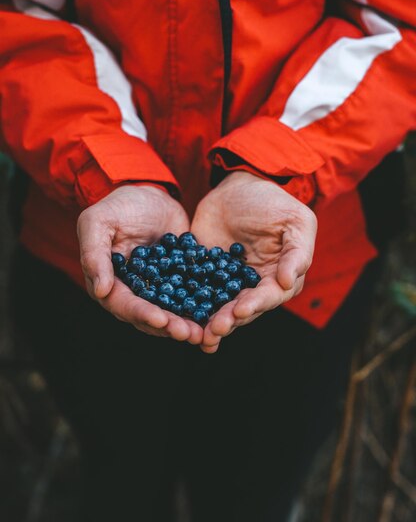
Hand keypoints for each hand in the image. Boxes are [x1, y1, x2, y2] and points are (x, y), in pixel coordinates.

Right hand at [77, 185, 202, 343]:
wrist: (150, 193)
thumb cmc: (118, 206)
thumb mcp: (98, 222)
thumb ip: (94, 254)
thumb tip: (101, 290)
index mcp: (110, 283)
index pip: (124, 305)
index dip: (143, 314)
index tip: (162, 320)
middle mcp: (133, 292)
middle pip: (150, 317)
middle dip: (169, 327)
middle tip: (189, 334)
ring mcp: (157, 289)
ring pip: (171, 313)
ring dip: (186, 325)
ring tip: (204, 333)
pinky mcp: (179, 281)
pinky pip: (190, 298)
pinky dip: (202, 308)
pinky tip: (218, 314)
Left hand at [191, 171, 316, 351]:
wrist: (238, 186)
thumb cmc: (273, 202)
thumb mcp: (295, 222)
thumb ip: (297, 252)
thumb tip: (286, 282)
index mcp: (279, 278)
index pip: (269, 296)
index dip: (256, 305)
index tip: (241, 310)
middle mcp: (254, 286)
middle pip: (243, 309)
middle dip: (229, 320)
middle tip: (215, 329)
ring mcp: (227, 283)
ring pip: (220, 308)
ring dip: (211, 323)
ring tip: (199, 335)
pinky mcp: (204, 275)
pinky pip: (196, 294)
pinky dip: (189, 308)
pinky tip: (179, 319)